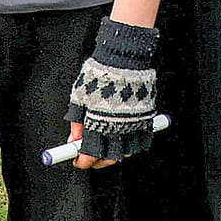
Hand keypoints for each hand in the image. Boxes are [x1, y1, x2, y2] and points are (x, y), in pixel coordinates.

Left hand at [68, 18, 158, 167]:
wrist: (123, 58)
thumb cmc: (99, 75)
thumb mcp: (79, 96)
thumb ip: (76, 121)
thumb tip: (73, 139)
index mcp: (97, 124)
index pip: (89, 155)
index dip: (82, 161)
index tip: (77, 161)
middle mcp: (116, 129)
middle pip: (109, 158)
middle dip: (98, 161)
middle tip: (92, 157)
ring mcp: (133, 126)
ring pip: (126, 152)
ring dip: (116, 153)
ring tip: (109, 145)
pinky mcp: (146, 120)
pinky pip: (143, 141)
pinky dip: (134, 144)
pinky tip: (126, 138)